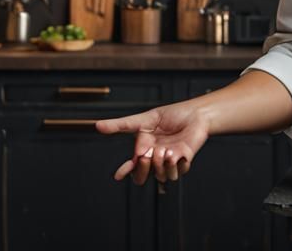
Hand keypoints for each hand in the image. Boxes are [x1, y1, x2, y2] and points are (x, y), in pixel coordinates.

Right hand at [96, 103, 210, 185]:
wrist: (194, 114)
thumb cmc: (171, 115)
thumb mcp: (143, 119)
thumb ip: (121, 125)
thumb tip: (97, 126)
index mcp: (144, 149)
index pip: (132, 166)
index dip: (125, 171)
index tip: (118, 176)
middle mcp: (155, 158)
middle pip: (143, 176)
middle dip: (142, 170)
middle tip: (146, 155)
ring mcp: (169, 162)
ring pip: (160, 176)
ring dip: (160, 165)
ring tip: (165, 149)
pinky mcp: (183, 162)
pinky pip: (177, 173)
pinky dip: (175, 165)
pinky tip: (177, 153)